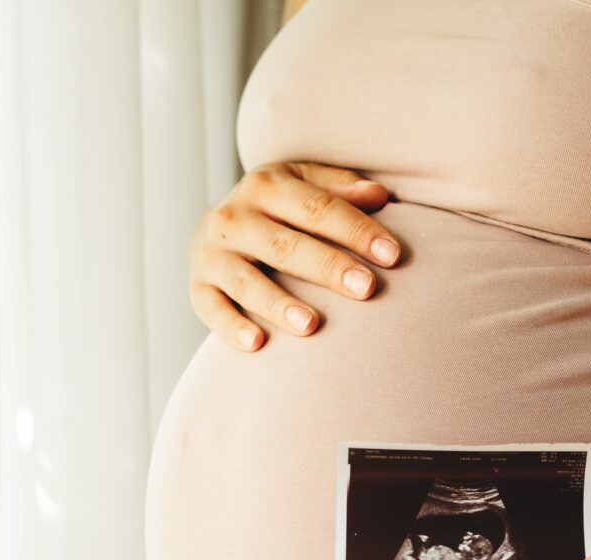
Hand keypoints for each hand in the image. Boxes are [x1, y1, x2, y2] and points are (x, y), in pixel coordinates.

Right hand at [187, 161, 402, 351]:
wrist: (220, 226)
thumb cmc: (281, 209)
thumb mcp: (306, 185)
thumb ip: (342, 189)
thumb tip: (379, 195)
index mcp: (266, 185)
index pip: (317, 208)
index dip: (356, 230)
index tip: (392, 256)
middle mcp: (234, 217)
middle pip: (285, 245)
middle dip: (327, 267)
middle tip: (366, 289)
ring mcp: (212, 254)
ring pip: (246, 280)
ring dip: (278, 304)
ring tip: (312, 325)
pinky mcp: (198, 287)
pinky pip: (211, 309)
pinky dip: (231, 327)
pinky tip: (258, 344)